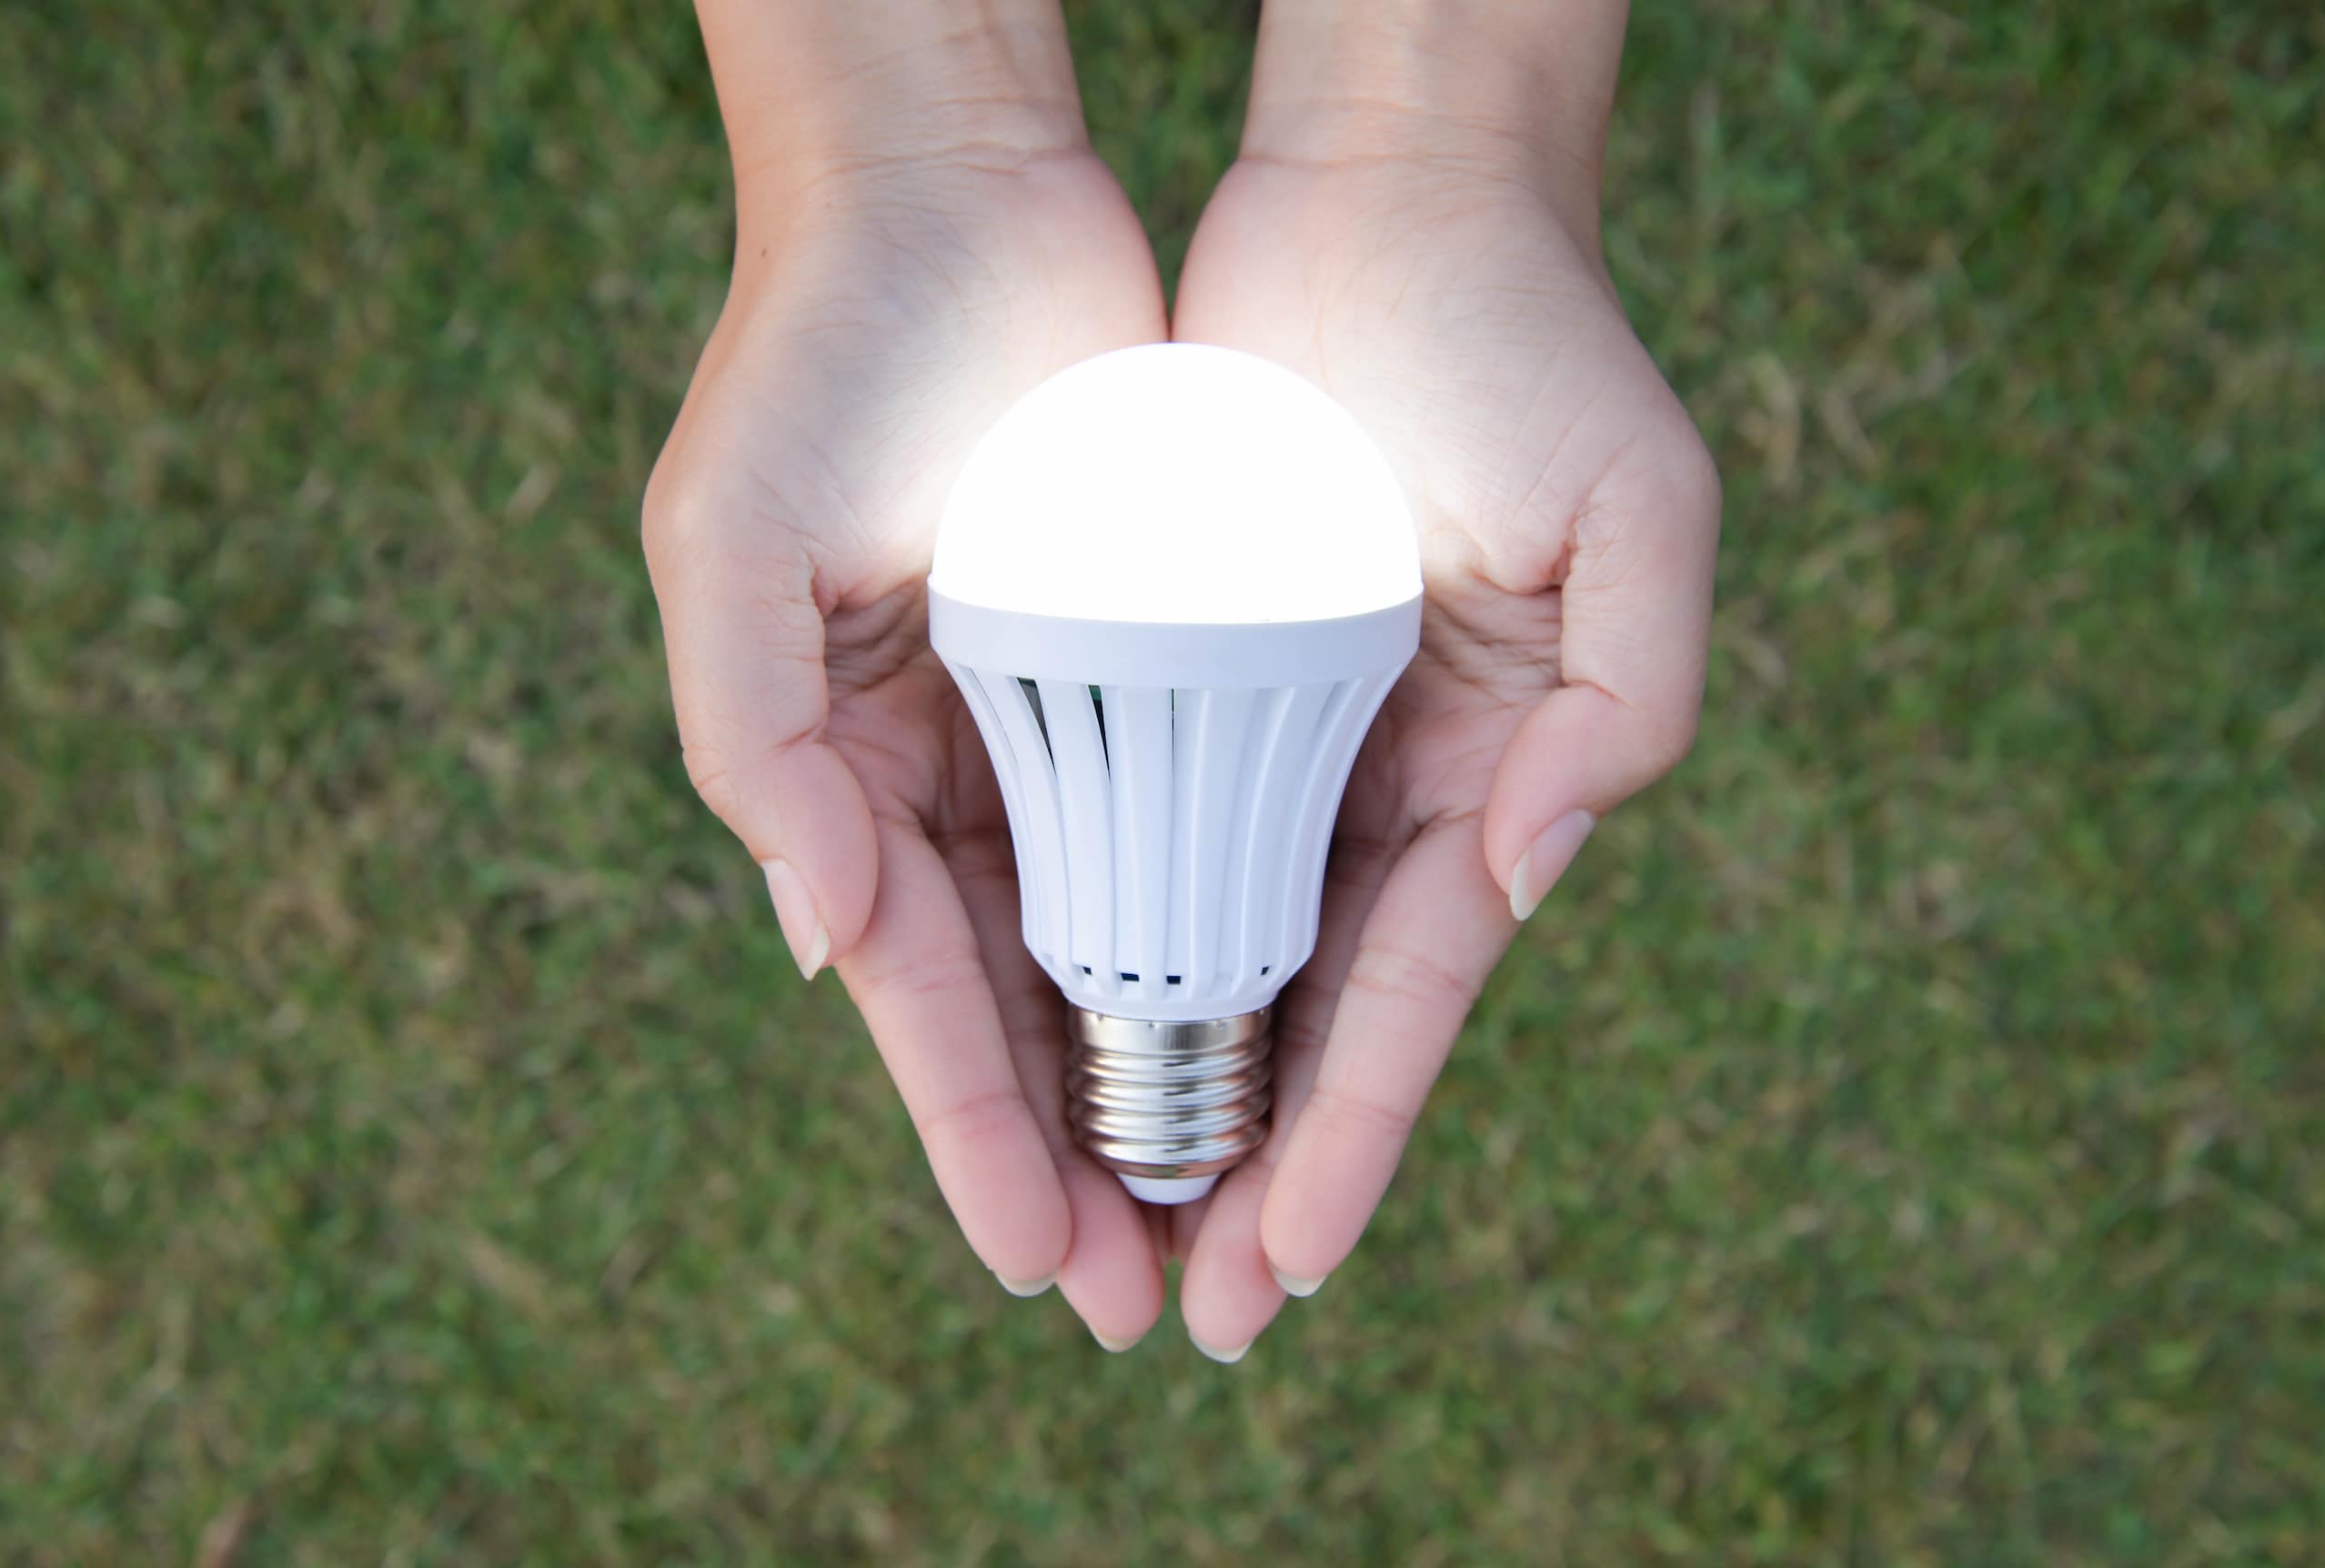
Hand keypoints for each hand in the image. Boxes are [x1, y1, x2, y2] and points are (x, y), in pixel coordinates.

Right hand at [642, 7, 1173, 1346]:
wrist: (954, 187)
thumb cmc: (826, 353)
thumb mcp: (730, 543)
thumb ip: (754, 747)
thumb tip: (822, 946)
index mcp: (840, 770)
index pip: (919, 998)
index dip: (976, 1137)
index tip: (1044, 1264)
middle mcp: (947, 771)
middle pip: (1023, 1007)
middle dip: (1078, 1156)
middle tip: (1150, 1301)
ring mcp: (1054, 722)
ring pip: (1118, 943)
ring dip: (1164, 1081)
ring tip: (1226, 1219)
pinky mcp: (1151, 658)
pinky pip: (1194, 822)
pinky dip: (1223, 933)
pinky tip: (1275, 1029)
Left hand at [1165, 15, 1720, 1355]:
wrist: (1386, 190)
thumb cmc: (1523, 337)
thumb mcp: (1640, 511)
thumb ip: (1630, 700)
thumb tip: (1524, 864)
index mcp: (1497, 766)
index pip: (1411, 989)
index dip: (1353, 1130)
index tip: (1287, 1260)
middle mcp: (1387, 775)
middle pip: (1308, 1010)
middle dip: (1253, 1163)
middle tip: (1183, 1313)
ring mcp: (1284, 730)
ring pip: (1215, 949)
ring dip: (1165, 1090)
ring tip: (1102, 1228)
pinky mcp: (1188, 665)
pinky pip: (1139, 827)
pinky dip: (1105, 941)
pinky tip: (1050, 1040)